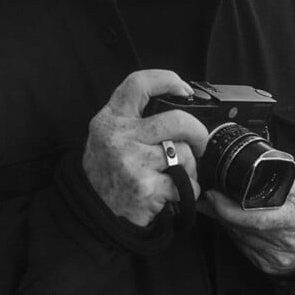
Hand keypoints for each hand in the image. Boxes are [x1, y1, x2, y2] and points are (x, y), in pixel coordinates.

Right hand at [83, 70, 208, 226]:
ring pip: (184, 153)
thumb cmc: (107, 172)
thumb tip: (176, 102)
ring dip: (190, 166)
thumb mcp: (107, 136)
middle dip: (197, 131)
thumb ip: (132, 118)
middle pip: (175, 120)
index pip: (138, 84)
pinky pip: (185, 184)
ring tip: (178, 174)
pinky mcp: (146, 187)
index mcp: (110, 119)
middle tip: (199, 141)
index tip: (184, 88)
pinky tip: (174, 193)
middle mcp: (119, 137)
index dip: (166, 79)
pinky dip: (189, 190)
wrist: (95, 214)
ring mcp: (132, 162)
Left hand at [197, 173, 294, 275]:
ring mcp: (276, 258)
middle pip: (242, 228)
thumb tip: (258, 171)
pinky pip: (243, 248)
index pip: (258, 218)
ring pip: (239, 238)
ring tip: (216, 204)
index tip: (213, 195)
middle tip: (208, 195)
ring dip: (225, 222)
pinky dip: (235, 234)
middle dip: (221, 211)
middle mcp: (286, 243)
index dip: (230, 209)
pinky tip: (233, 221)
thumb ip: (283, 179)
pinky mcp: (268, 267)